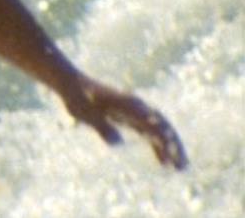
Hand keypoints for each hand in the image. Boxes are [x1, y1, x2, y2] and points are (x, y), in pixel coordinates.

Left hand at [59, 76, 187, 169]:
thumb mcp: (87, 114)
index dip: (165, 140)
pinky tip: (162, 161)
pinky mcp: (129, 116)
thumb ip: (102, 127)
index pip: (154, 124)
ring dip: (170, 148)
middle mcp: (137, 107)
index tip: (173, 155)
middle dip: (175, 147)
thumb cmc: (78, 98)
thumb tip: (117, 144)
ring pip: (159, 131)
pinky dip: (157, 146)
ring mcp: (135, 111)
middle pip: (163, 128)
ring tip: (178, 169)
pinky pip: (149, 132)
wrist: (72, 84)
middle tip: (182, 167)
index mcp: (130, 105)